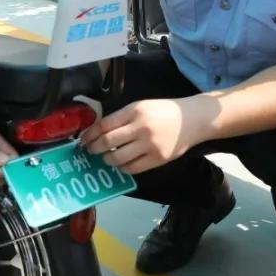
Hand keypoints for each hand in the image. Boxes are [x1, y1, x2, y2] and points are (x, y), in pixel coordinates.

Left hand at [80, 98, 203, 173]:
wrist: (192, 119)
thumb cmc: (163, 111)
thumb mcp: (141, 107)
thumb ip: (121, 118)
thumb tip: (98, 132)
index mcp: (134, 111)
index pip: (104, 125)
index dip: (90, 134)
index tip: (83, 140)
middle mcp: (141, 128)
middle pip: (108, 142)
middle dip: (94, 148)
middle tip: (90, 151)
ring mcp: (149, 145)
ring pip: (118, 158)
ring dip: (107, 159)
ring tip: (106, 157)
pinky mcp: (157, 159)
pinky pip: (132, 168)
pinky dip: (122, 168)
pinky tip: (121, 164)